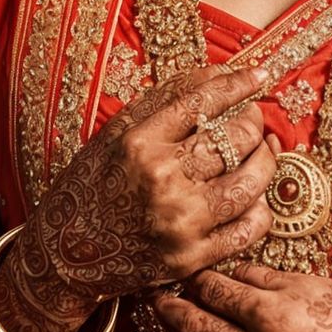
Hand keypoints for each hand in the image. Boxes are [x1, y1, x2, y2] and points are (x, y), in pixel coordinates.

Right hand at [2, 64, 276, 317]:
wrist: (66, 254)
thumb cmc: (93, 185)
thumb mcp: (117, 134)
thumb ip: (165, 101)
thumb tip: (219, 72)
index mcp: (139, 143)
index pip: (202, 101)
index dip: (237, 84)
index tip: (257, 76)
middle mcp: (161, 180)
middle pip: (234, 139)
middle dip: (253, 122)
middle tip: (252, 119)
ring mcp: (179, 222)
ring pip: (251, 182)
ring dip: (265, 160)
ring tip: (261, 151)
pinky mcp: (191, 258)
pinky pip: (248, 229)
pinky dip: (259, 208)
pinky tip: (253, 196)